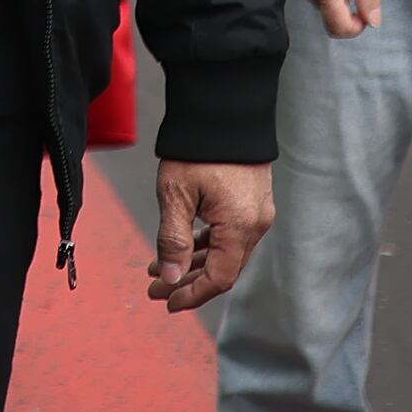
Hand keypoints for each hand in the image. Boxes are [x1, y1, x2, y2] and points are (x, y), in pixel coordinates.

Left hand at [144, 160, 275, 313]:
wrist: (223, 109)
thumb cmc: (196, 150)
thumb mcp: (175, 196)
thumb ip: (173, 240)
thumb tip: (171, 278)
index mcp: (240, 226)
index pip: (219, 278)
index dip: (192, 295)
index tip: (166, 301)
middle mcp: (256, 224)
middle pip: (223, 268)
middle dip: (187, 281)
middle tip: (154, 287)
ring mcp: (257, 212)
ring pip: (225, 251)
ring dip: (192, 262)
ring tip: (158, 267)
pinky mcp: (252, 201)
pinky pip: (229, 234)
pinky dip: (205, 244)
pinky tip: (181, 246)